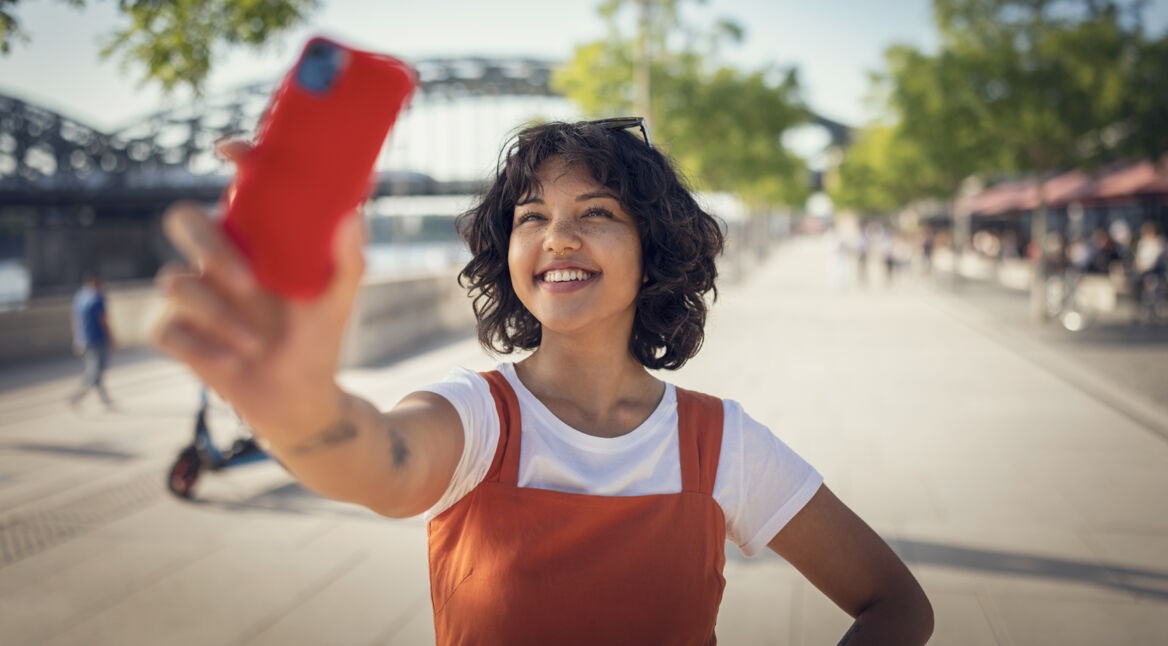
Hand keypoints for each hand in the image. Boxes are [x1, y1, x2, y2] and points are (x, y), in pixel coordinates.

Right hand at [152, 140, 365, 437]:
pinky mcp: (178, 333)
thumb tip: (353, 216)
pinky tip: (235, 363)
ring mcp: (193, 293)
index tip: (233, 150)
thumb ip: (349, 260)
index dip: (232, 161)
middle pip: (182, 220)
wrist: (299, 395)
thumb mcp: (339, 299)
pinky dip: (205, 348)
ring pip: (175, 282)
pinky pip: (169, 329)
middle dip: (208, 246)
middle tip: (246, 281)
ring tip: (257, 345)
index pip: (235, 186)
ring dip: (218, 315)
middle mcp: (217, 257)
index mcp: (253, 238)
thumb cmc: (316, 336)